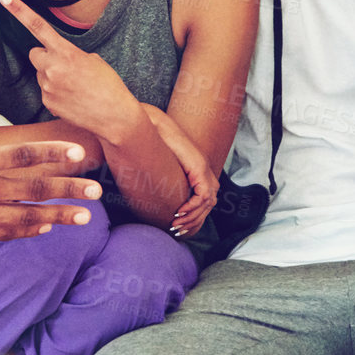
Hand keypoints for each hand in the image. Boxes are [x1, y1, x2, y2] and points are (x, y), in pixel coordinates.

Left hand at [0, 0, 142, 138]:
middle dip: (45, 57)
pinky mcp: (47, 104)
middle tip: (65, 66)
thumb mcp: (93, 60)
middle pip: (34, 54)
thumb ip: (70, 55)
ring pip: (41, 74)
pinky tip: (73, 99)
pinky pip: (46, 92)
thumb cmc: (109, 85)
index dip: (17, 9)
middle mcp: (52, 68)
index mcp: (66, 52)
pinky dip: (56, 93)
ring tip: (75, 87)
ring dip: (53, 77)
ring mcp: (47, 88)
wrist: (114, 116)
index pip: (37, 26)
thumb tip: (59, 61)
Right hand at [0, 75, 99, 242]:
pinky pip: (5, 232)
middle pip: (33, 188)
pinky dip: (28, 231)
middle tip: (98, 190)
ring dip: (58, 216)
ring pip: (26, 216)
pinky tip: (46, 228)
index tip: (79, 153)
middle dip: (69, 188)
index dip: (53, 153)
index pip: (21, 155)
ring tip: (85, 217)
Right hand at [141, 103, 216, 236]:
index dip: (194, 215)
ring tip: (176, 225)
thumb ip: (158, 178)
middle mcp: (203, 168)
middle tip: (178, 231)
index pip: (204, 198)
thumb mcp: (155, 165)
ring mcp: (202, 167)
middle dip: (195, 221)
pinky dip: (192, 207)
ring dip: (193, 217)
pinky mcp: (199, 167)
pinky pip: (202, 195)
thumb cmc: (145, 141)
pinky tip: (178, 213)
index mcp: (195, 168)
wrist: (147, 123)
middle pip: (209, 203)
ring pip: (208, 202)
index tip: (179, 225)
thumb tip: (147, 193)